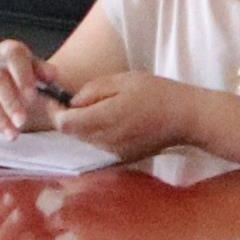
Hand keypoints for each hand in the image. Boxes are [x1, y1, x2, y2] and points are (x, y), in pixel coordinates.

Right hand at [0, 39, 58, 135]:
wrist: (10, 81)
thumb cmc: (26, 78)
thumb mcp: (40, 73)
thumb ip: (46, 73)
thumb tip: (51, 77)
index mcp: (10, 50)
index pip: (14, 57)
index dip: (22, 76)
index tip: (32, 96)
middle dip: (9, 102)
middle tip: (21, 121)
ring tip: (12, 133)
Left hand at [44, 67, 194, 161]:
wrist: (186, 117)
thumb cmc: (156, 93)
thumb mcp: (121, 81)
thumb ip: (91, 92)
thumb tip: (71, 103)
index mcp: (106, 119)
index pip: (64, 123)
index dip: (54, 111)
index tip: (54, 98)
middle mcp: (106, 141)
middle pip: (72, 132)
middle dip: (69, 116)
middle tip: (76, 99)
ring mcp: (114, 152)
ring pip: (84, 139)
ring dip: (84, 125)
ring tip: (101, 107)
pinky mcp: (122, 157)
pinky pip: (99, 145)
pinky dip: (98, 132)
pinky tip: (114, 120)